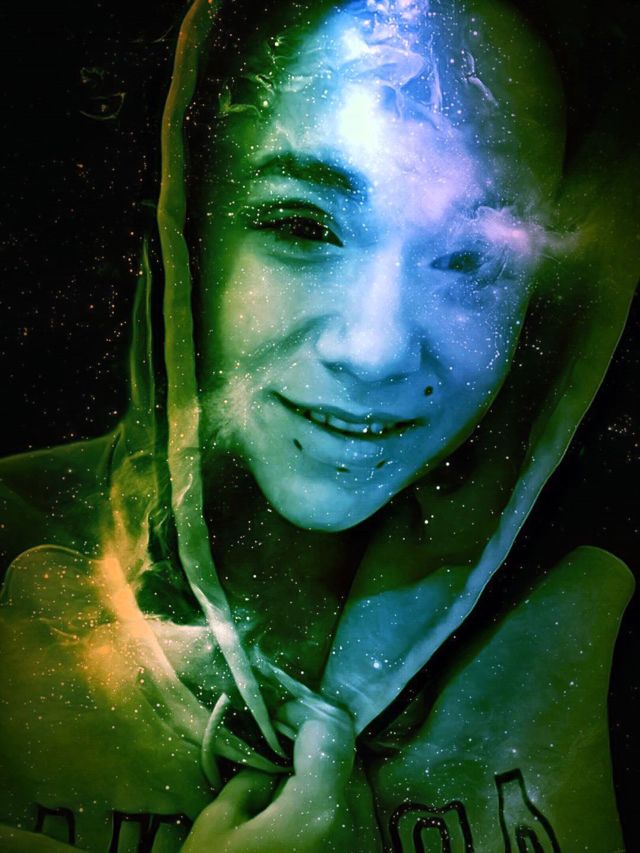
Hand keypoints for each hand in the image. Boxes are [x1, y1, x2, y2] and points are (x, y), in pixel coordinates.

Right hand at [182, 705, 379, 851]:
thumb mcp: (217, 827)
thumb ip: (251, 778)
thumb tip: (272, 757)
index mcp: (318, 806)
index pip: (329, 728)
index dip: (300, 710)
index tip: (274, 712)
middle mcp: (353, 822)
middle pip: (344, 754)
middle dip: (310, 739)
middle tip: (274, 737)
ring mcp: (361, 845)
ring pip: (350, 784)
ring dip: (320, 770)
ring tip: (282, 774)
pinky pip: (348, 814)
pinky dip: (326, 802)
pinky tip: (292, 810)